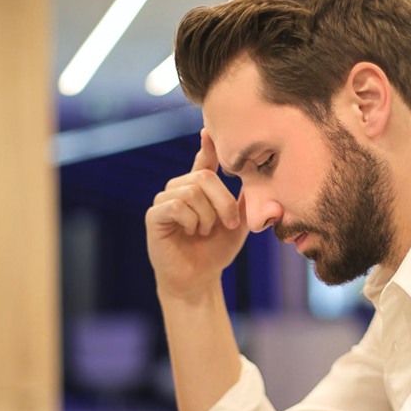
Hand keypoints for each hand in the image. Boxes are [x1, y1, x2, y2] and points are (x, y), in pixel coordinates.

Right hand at [146, 129, 249, 299]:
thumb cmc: (216, 251)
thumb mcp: (238, 224)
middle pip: (203, 176)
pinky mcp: (154, 216)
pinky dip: (190, 220)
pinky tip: (191, 232)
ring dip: (207, 216)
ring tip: (205, 232)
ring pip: (191, 191)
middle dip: (223, 201)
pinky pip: (175, 205)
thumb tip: (256, 176)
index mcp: (199, 189)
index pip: (203, 160)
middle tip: (230, 224)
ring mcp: (164, 201)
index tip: (209, 131)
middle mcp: (179, 189)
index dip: (207, 145)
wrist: (199, 279)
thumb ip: (243, 200)